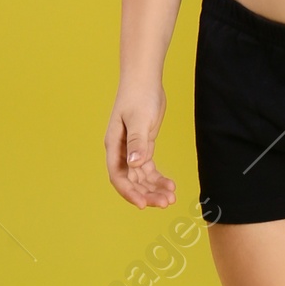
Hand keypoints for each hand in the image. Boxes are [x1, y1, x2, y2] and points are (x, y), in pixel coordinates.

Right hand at [105, 84, 176, 206]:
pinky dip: (158, 178)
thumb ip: (137, 142)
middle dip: (146, 194)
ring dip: (154, 189)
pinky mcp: (143, 146)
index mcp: (114, 146)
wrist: (144, 81)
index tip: (143, 204)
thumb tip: (134, 163)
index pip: (118, 176)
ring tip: (171, 198)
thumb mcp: (139, 120)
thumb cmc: (138, 97)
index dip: (129, 192)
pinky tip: (170, 185)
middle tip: (165, 203)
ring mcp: (131, 150)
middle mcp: (120, 151)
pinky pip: (149, 169)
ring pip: (141, 178)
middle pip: (131, 181)